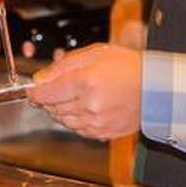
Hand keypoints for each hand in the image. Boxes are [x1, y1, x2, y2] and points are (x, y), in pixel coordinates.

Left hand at [26, 43, 141, 139]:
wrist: (154, 88)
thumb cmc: (127, 67)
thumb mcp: (92, 54)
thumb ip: (62, 66)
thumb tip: (39, 79)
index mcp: (85, 81)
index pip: (46, 93)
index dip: (34, 92)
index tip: (31, 90)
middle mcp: (89, 104)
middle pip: (52, 107)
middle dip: (48, 99)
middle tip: (54, 89)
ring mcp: (96, 121)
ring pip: (63, 120)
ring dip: (60, 109)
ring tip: (74, 96)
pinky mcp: (103, 133)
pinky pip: (77, 129)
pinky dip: (74, 120)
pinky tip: (84, 108)